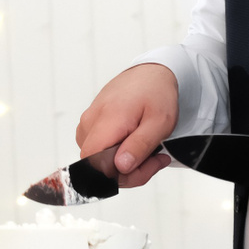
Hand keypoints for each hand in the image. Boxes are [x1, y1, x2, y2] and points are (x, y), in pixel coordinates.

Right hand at [75, 63, 178, 186]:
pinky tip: (136, 146)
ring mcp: (88, 123)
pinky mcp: (91, 124)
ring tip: (148, 150)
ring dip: (125, 165)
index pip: (94, 163)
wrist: (151, 73)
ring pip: (98, 161)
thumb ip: (139, 145)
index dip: (117, 175)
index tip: (145, 167)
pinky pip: (99, 150)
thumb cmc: (157, 93)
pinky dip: (118, 155)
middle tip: (155, 160)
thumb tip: (120, 167)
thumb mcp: (160, 122)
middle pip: (96, 166)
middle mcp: (90, 122)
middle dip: (128, 172)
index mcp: (107, 121)